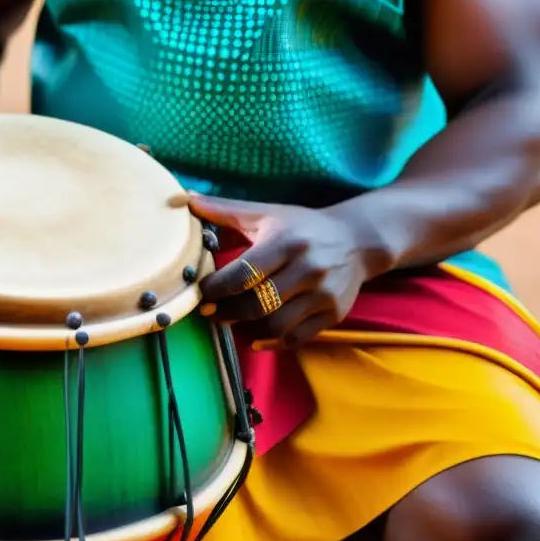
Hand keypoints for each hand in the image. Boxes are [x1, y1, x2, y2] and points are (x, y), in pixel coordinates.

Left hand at [188, 195, 371, 347]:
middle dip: (226, 312)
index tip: (202, 293)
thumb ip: (224, 210)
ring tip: (231, 321)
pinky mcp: (333, 314)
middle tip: (209, 313)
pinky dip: (272, 342)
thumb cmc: (302, 226)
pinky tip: (256, 336)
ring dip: (246, 328)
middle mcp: (308, 269)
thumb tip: (182, 198)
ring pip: (275, 325)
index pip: (244, 274)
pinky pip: (297, 338)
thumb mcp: (266, 213)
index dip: (216, 289)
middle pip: (256, 304)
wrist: (357, 240)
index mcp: (287, 242)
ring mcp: (323, 295)